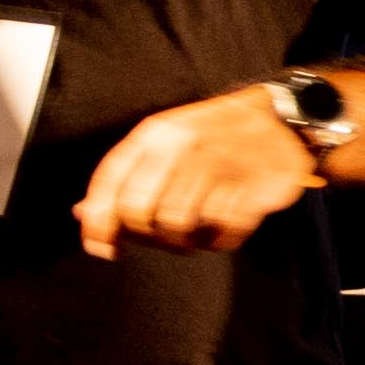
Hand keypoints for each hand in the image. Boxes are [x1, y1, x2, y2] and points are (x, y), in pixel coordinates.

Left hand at [74, 86, 321, 263]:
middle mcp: (184, 147)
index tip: (100, 246)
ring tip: (190, 232)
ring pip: (178, 228)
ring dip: (180, 242)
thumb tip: (84, 215)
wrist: (279, 118)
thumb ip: (124, 177)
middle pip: (141, 213)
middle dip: (144, 236)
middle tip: (156, 238)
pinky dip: (217, 240)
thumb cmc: (212, 135)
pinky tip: (220, 225)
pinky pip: (221, 235)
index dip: (98, 222)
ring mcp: (220, 167)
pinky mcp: (254, 189)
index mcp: (156, 134)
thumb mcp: (163, 142)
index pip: (111, 182)